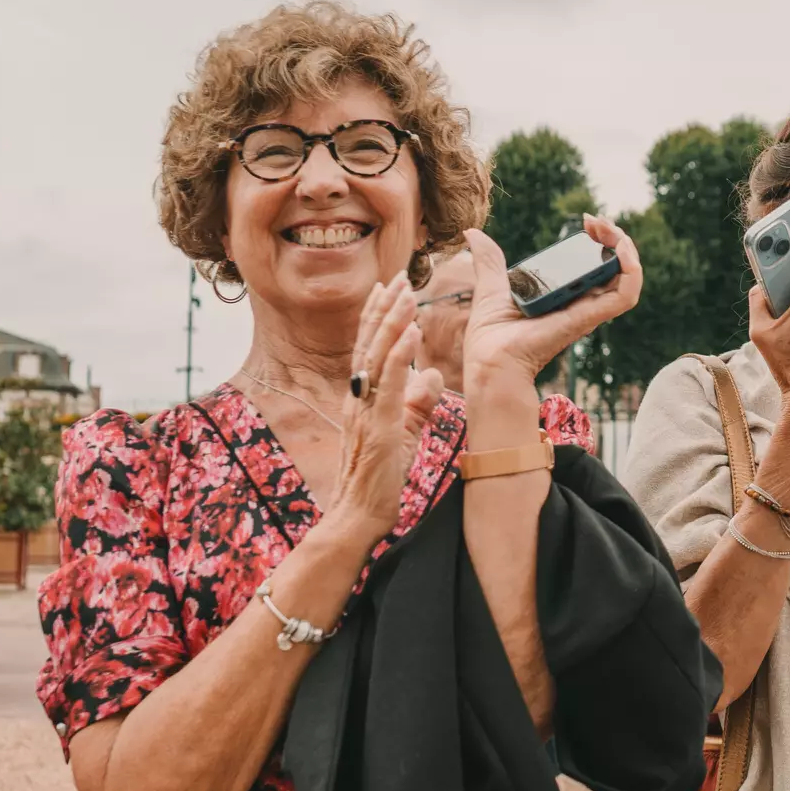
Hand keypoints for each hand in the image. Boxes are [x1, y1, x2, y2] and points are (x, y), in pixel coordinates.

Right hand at [331, 276, 447, 543]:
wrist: (360, 513)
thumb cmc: (379, 476)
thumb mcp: (403, 430)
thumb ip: (416, 401)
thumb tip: (431, 373)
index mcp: (363, 396)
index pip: (369, 347)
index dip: (378, 315)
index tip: (389, 286)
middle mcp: (358, 397)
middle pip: (370, 343)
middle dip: (385, 308)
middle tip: (400, 276)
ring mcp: (365, 411)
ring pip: (377, 357)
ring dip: (392, 322)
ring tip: (406, 293)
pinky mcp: (378, 427)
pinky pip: (389, 385)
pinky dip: (400, 357)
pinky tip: (412, 334)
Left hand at [462, 216, 642, 385]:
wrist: (489, 362)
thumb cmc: (491, 339)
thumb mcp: (491, 288)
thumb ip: (490, 261)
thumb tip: (473, 234)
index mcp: (566, 297)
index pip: (596, 267)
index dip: (600, 240)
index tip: (586, 222)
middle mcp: (582, 304)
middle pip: (615, 267)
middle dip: (613, 237)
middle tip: (595, 221)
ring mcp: (587, 311)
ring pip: (627, 277)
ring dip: (625, 247)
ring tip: (607, 229)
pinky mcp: (588, 318)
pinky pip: (625, 295)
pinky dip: (630, 269)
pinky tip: (620, 248)